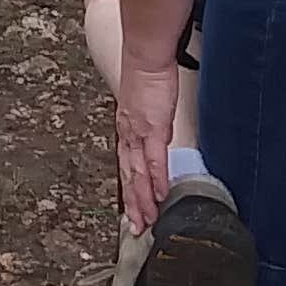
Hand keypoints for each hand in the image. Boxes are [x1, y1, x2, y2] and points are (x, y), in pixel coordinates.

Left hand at [114, 58, 182, 233]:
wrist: (146, 57)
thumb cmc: (149, 76)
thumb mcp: (146, 105)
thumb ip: (150, 123)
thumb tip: (157, 134)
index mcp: (126, 129)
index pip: (126, 166)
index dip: (128, 190)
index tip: (131, 210)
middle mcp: (128, 135)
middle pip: (128, 177)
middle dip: (132, 205)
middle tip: (136, 228)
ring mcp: (139, 133)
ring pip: (138, 174)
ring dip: (142, 200)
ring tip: (147, 220)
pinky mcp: (153, 128)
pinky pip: (155, 159)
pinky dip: (157, 179)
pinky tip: (160, 195)